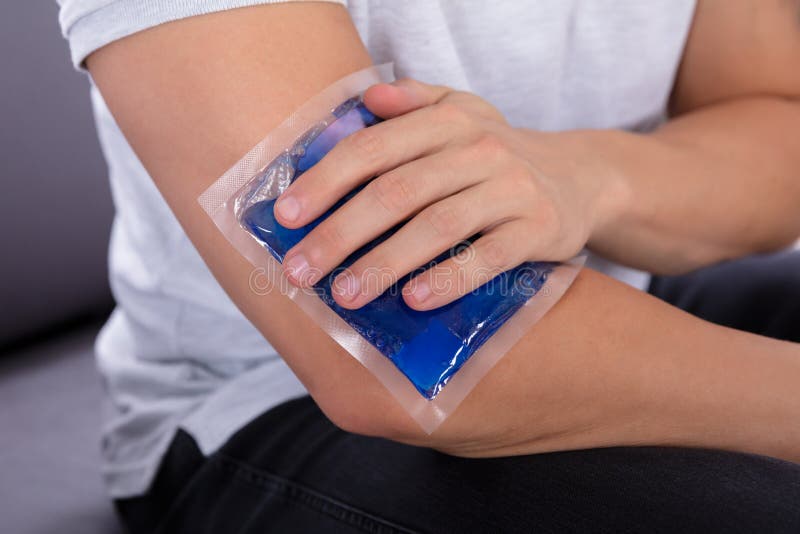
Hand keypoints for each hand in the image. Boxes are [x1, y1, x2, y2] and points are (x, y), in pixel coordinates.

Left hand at [275, 78, 624, 309]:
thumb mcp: (463, 112)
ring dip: (385, 263)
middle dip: (341, 233)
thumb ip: (415, 101)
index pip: (373, 149)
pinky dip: (450, 279)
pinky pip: (488, 256)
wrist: (581, 177)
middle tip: (300, 271)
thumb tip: (366, 100)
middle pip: (397, 192)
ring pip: (438, 225)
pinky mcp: (538, 229)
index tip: (285, 217)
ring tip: (345, 294)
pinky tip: (413, 300)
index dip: (325, 181)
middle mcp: (479, 150)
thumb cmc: (500, 154)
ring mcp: (511, 190)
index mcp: (447, 122)